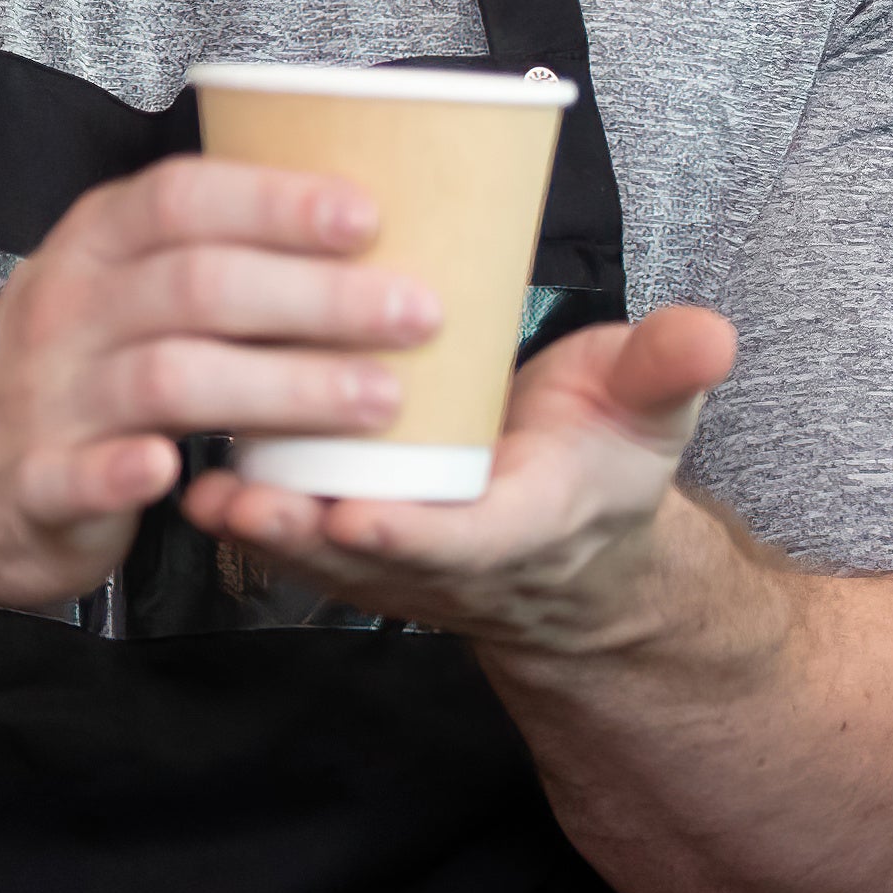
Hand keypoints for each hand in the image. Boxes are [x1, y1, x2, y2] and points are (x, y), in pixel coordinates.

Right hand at [0, 155, 440, 610]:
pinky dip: (128, 472)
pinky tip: (179, 472)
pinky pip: (82, 474)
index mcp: (95, 246)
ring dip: (281, 386)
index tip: (367, 216)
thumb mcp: (110, 283)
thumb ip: (201, 250)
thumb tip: (351, 219)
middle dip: (318, 298)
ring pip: (170, 378)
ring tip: (377, 400)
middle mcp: (69, 310)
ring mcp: (47, 398)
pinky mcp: (36, 485)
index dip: (276, 202)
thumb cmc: (61, 370)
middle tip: (417, 313)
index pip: (185, 199)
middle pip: (200, 285)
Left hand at [180, 303, 742, 657]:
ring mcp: (396, 561)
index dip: (412, 534)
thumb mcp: (651, 417)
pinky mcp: (356, 544)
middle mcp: (451, 559)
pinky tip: (183, 472)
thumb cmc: (604, 460)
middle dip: (305, 535)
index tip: (359, 514)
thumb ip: (669, 372)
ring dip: (258, 528)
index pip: (467, 541)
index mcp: (527, 529)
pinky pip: (294, 532)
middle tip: (241, 503)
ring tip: (200, 491)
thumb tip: (709, 332)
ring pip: (317, 552)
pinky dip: (244, 510)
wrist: (576, 539)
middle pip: (369, 557)